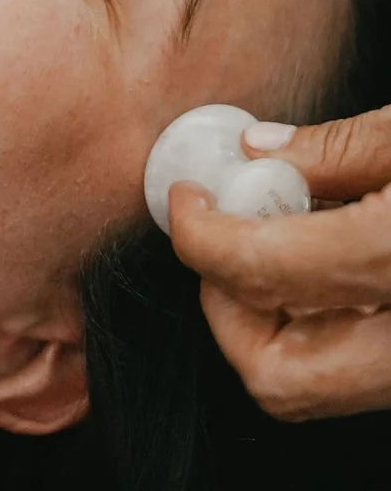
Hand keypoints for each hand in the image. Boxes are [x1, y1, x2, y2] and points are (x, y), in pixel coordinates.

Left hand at [169, 106, 390, 420]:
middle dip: (226, 304)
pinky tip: (327, 264)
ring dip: (269, 318)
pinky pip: (348, 372)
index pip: (259, 271)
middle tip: (225, 235)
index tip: (186, 198)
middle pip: (272, 372)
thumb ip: (334, 149)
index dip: (200, 234)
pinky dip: (316, 327)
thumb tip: (257, 152)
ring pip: (309, 385)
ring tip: (281, 239)